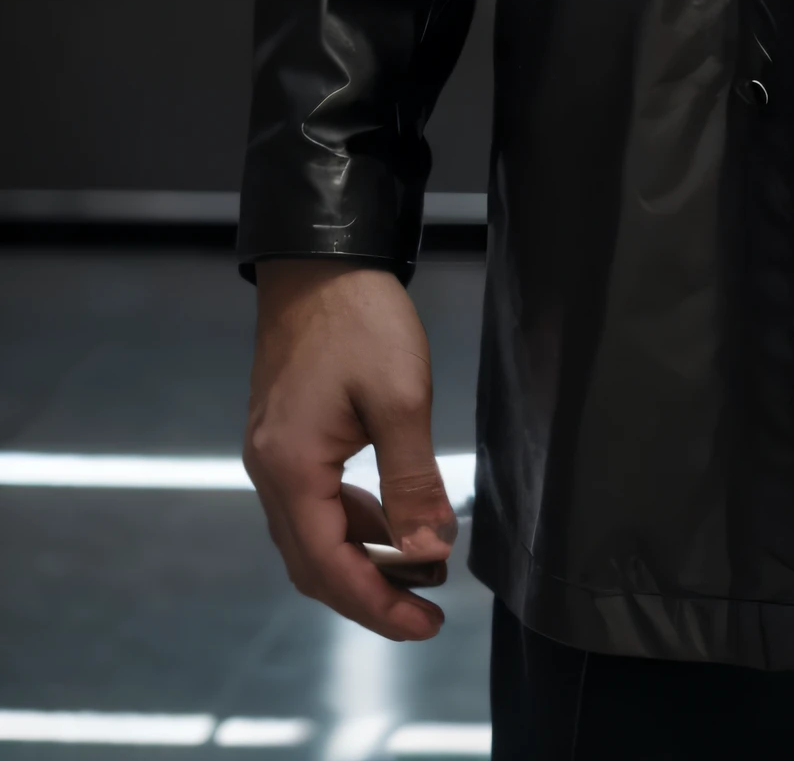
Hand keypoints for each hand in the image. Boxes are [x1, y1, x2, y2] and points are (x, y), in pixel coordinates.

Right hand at [245, 259, 458, 640]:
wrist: (319, 261)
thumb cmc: (359, 320)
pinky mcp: (287, 438)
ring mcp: (274, 455)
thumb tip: (430, 551)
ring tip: (423, 571)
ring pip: (313, 536)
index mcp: (290, 469)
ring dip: (363, 562)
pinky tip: (391, 523)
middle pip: (314, 564)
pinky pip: (316, 503)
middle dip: (370, 595)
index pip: (329, 567)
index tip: (425, 626)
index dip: (377, 605)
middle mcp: (270, 472)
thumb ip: (412, 480)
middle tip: (427, 615)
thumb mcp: (400, 397)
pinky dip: (354, 525)